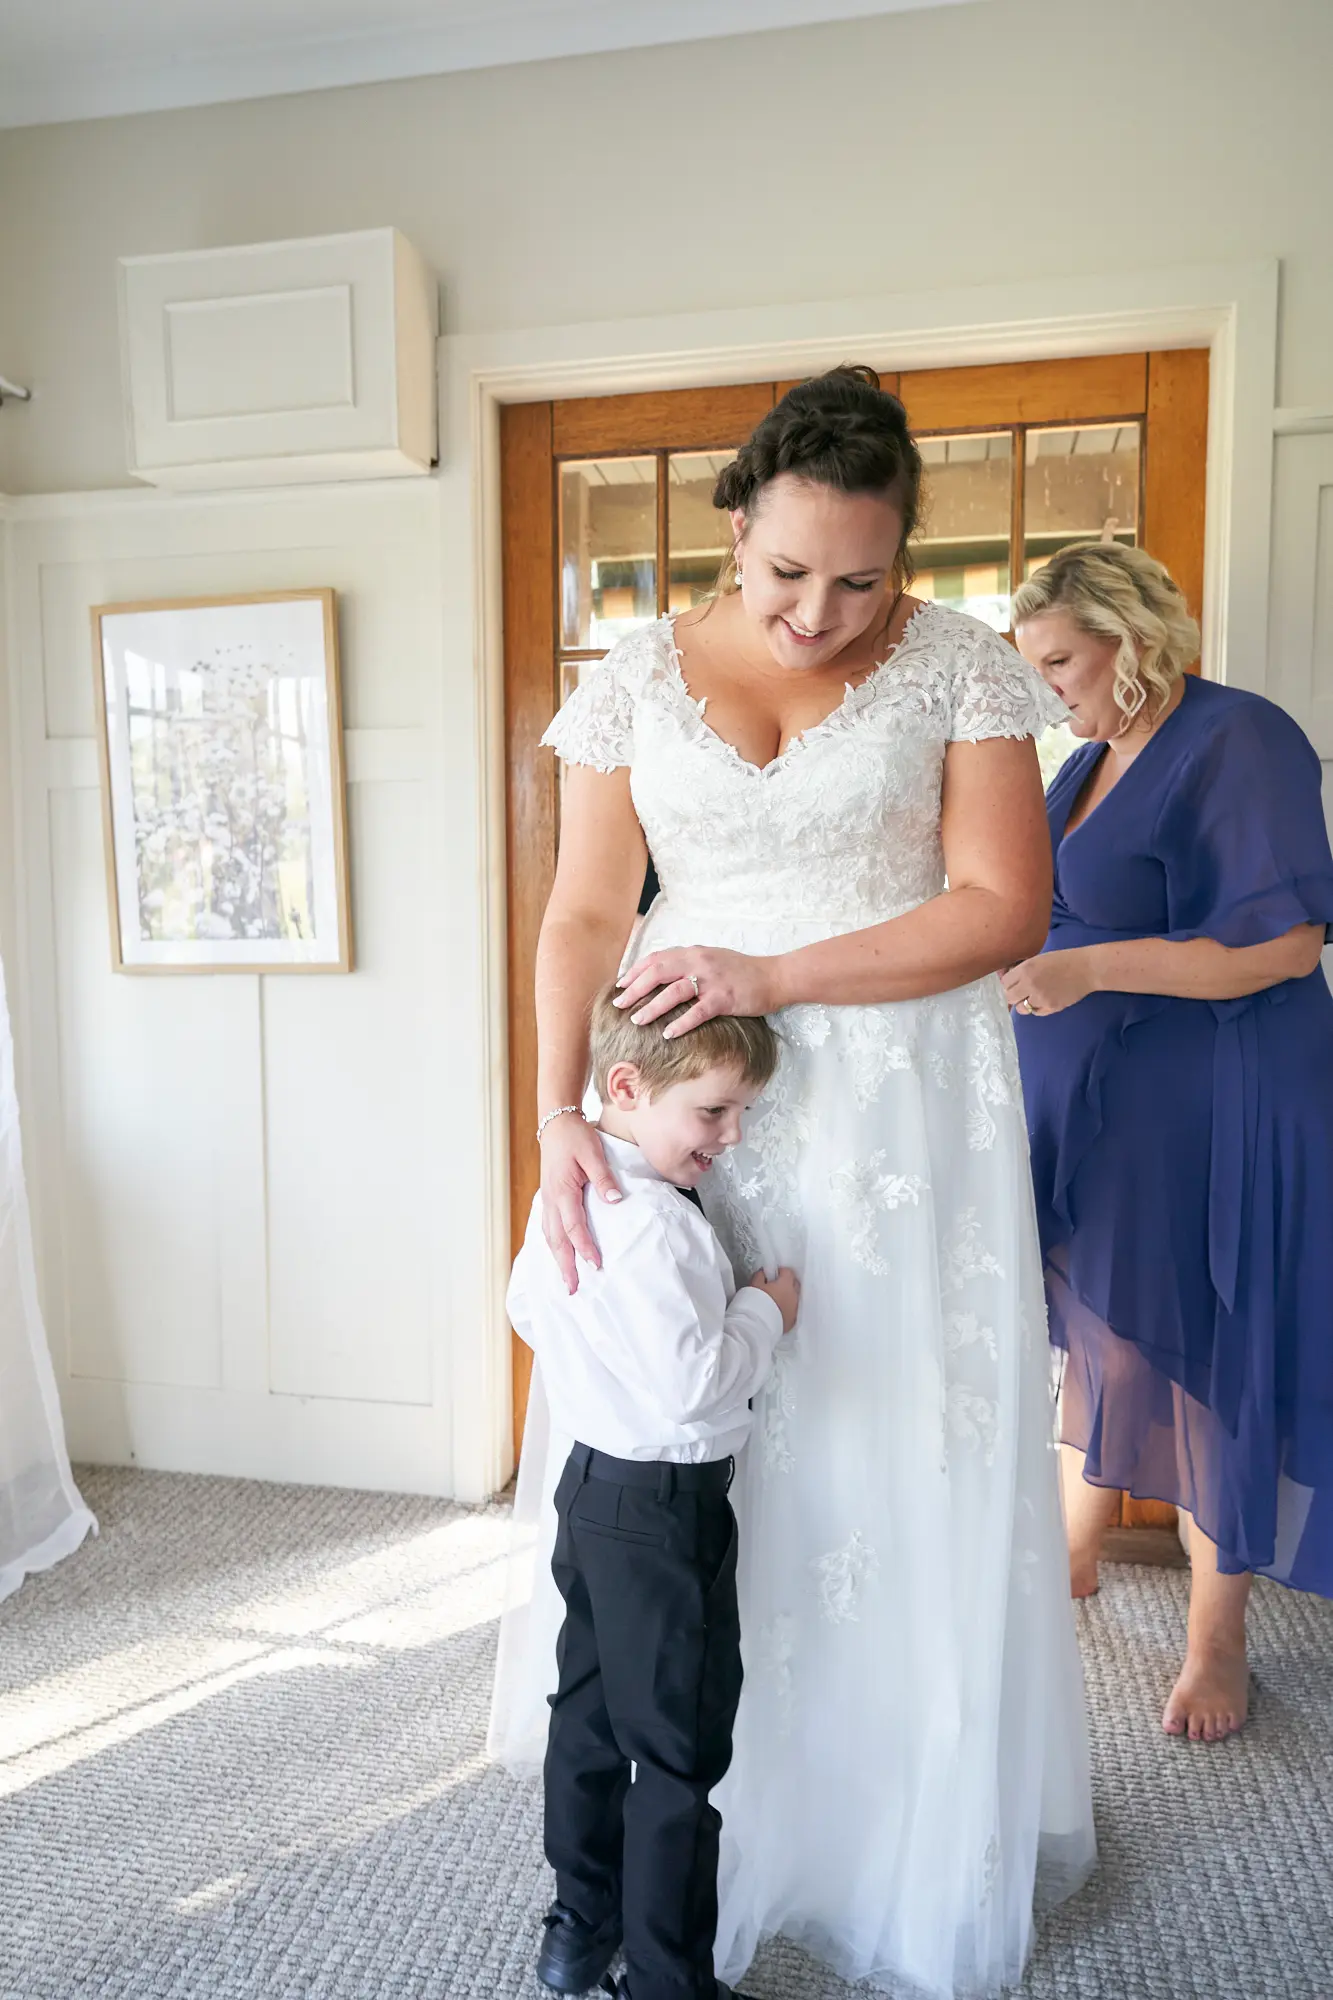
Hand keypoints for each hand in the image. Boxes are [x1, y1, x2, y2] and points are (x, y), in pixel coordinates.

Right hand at [539, 1115, 622, 1293]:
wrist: (556, 1122)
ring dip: (557, 1258)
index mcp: (562, 1191)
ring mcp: (547, 1199)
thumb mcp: (593, 1153)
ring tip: (565, 1278)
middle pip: (557, 1239)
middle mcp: (551, 1199)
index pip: (574, 1226)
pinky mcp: (549, 1197)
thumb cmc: (575, 1137)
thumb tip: (613, 1200)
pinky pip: (548, 1226)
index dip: (585, 1247)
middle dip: (565, 1265)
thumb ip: (603, 1178)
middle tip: (572, 1289)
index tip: (596, 1264)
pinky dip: (553, 1243)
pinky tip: (558, 1252)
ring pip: (550, 1235)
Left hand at [614, 946, 782, 1037]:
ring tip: (636, 1020)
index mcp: (693, 953)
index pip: (656, 958)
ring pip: (674, 991)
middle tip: (619, 1004)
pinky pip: (698, 1011)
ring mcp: (712, 980)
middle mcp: (699, 962)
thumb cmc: (741, 971)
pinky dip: (681, 1023)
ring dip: (652, 1006)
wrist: (774, 977)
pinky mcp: (725, 998)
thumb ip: (688, 964)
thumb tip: (661, 975)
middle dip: (635, 988)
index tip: (620, 985)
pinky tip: (668, 1034)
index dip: (635, 971)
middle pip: (658, 972)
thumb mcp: (711, 959)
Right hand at [749, 1266, 800, 1333]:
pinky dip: (788, 1309)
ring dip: (788, 1297)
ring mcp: (795, 1309)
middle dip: (787, 1283)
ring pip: (795, 1298)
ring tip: (776, 1301)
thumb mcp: (754, 1284)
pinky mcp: (793, 1321)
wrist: (757, 1325)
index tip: (773, 1275)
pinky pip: (793, 1311)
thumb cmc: (756, 1302)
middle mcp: (794, 1296)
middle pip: (795, 1284)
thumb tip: (764, 1273)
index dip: (780, 1272)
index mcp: (786, 1284)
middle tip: (776, 1286)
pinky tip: (778, 1312)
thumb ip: (760, 1275)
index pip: (788, 1272)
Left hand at [1000, 948, 1095, 1017]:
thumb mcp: (1038, 959)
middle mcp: (1030, 984)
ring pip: (1021, 1008)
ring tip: (1033, 998)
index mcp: (1026, 969)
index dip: (1009, 984)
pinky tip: (1044, 1000)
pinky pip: (1036, 1012)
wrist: (1087, 968)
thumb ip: (1023, 970)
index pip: (1005, 983)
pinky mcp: (1051, 1007)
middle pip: (1010, 997)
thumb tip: (1009, 981)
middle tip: (1022, 992)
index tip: (1014, 984)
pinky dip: (1037, 1008)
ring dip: (1024, 1004)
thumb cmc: (1063, 960)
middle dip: (1014, 995)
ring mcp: (1040, 997)